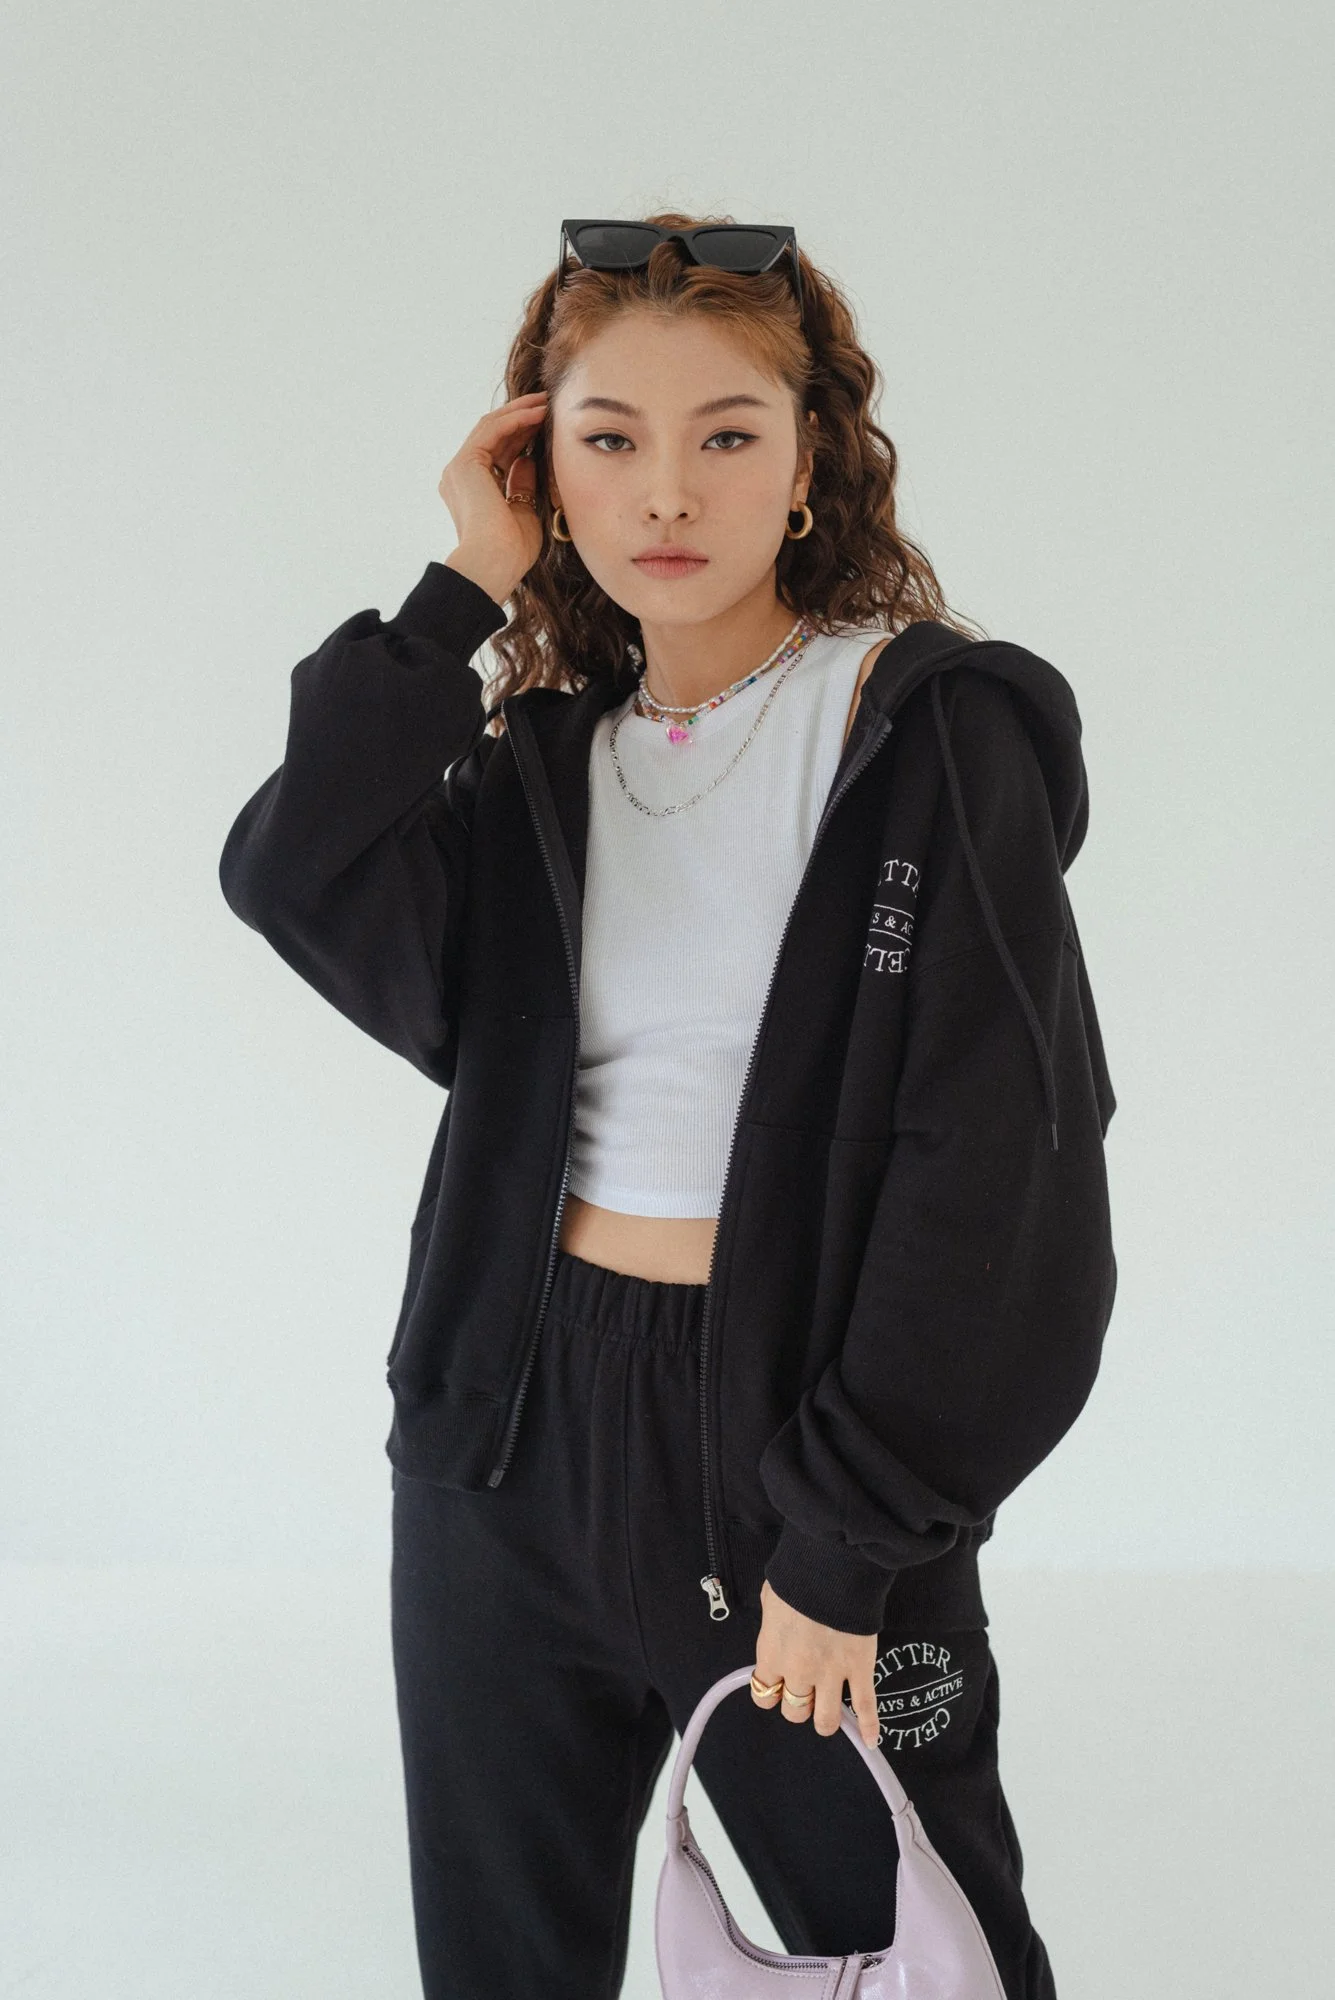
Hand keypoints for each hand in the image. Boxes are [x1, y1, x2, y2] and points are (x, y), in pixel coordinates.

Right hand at [438, 390, 548, 604]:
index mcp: (472, 491)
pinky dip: (515, 419)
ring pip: (491, 427)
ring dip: (519, 412)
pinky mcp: (465, 464)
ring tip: (545, 402)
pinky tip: (537, 413)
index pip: (498, 453)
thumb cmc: (510, 551)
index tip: (547, 425)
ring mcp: (459, 469)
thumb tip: (528, 460)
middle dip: (521, 418)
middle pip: (493, 436)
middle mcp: (460, 477)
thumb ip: (522, 485)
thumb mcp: (523, 512)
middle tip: (547, 404)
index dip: (523, 436)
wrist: (493, 563)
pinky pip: (492, 430)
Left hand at [751, 1578, 880, 1747]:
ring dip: (825, 1720)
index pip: (763, 1694)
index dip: (771, 1691)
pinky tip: (871, 1741)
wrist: (832, 1567)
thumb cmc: (799, 1576)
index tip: (777, 1685)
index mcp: (772, 1654)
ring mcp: (830, 1674)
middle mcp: (798, 1672)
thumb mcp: (771, 1598)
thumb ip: (773, 1623)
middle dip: (798, 1704)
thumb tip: (778, 1627)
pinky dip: (869, 1726)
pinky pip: (865, 1707)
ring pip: (825, 1720)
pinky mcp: (860, 1670)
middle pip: (793, 1712)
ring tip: (828, 1714)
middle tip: (806, 1691)